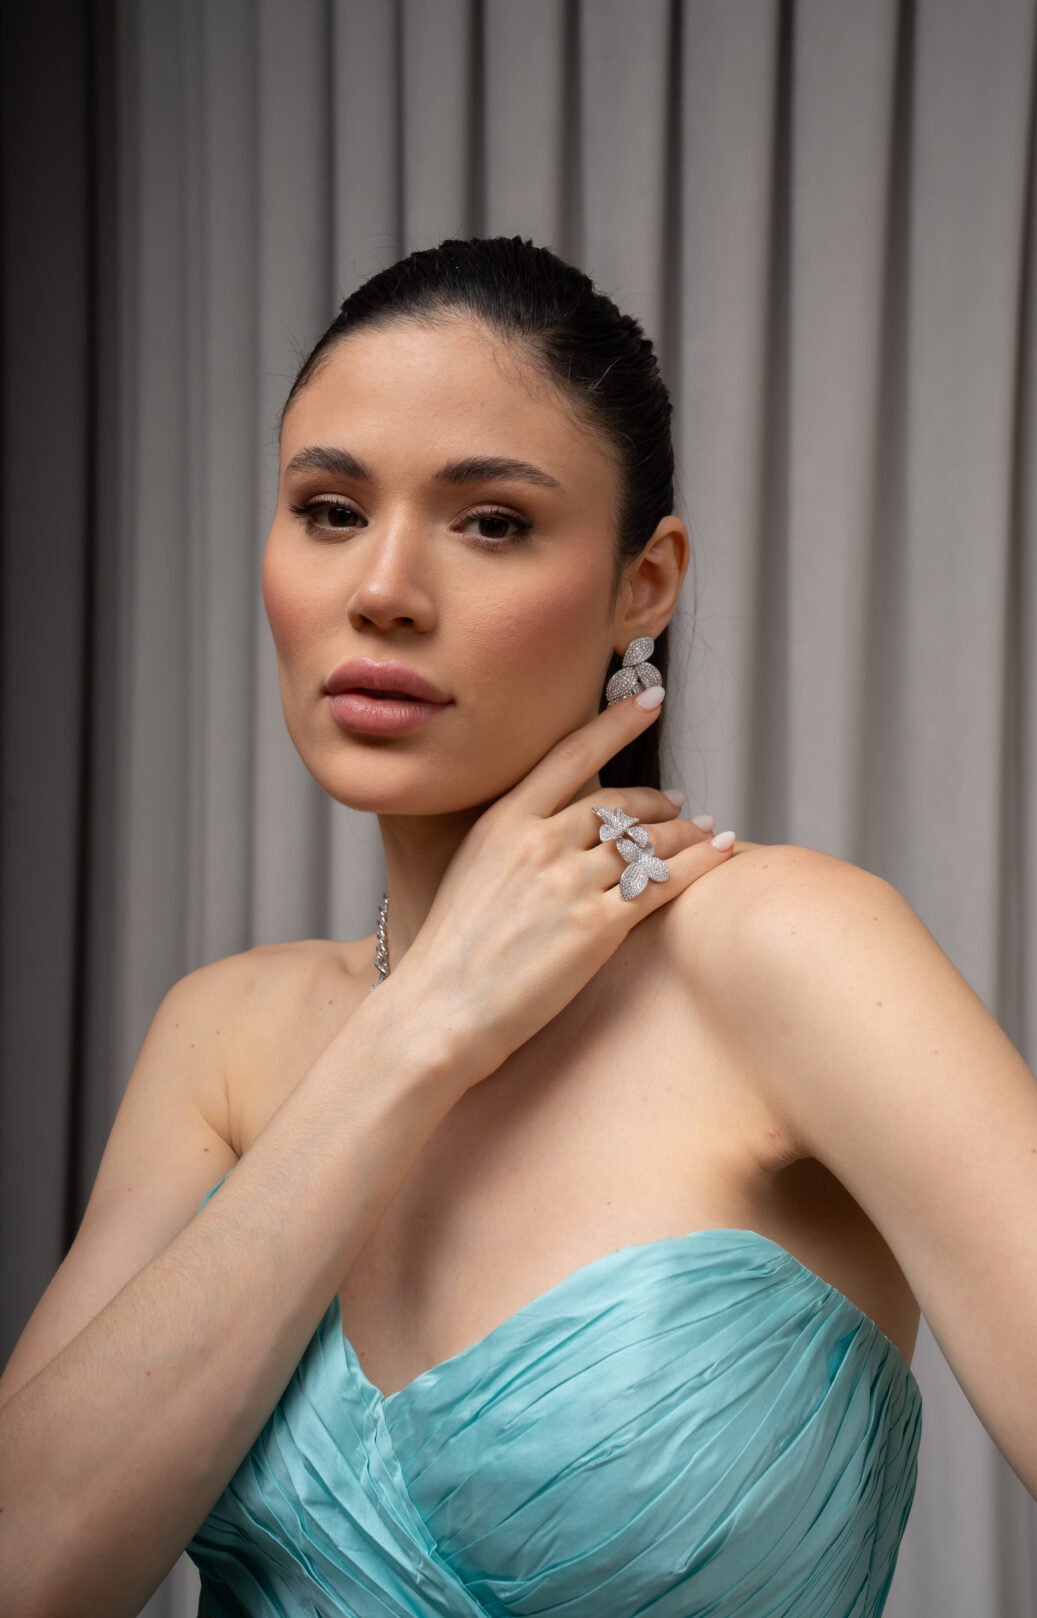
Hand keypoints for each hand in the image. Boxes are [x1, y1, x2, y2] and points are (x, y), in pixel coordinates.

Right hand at [386, 687, 734, 1087]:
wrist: (439, 1012)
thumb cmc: (451, 953)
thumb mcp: (471, 872)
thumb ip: (513, 841)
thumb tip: (553, 824)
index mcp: (502, 822)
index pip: (571, 754)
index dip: (616, 722)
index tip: (648, 699)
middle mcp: (538, 842)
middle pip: (618, 803)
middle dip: (657, 800)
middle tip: (677, 802)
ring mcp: (568, 883)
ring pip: (648, 841)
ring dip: (686, 832)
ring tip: (705, 831)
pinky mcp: (596, 927)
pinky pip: (663, 884)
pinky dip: (700, 863)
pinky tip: (721, 852)